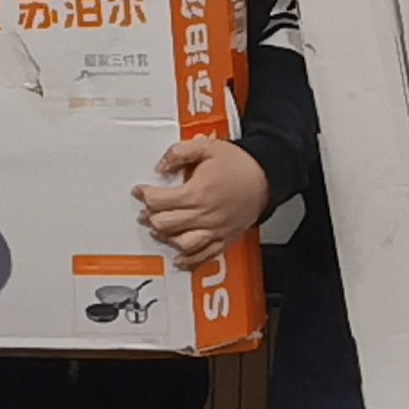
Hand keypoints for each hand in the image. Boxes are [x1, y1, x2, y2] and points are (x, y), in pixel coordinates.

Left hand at [135, 135, 271, 266]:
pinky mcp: (226, 237)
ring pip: (182, 243)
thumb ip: (179, 153)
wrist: (268, 176)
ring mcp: (216, 229)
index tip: (141, 191)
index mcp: (197, 193)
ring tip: (158, 230)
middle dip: (150, 216)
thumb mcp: (206, 147)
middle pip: (165, 224)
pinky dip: (190, 260)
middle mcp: (205, 214)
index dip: (144, 195)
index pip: (158, 201)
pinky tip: (179, 259)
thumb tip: (161, 166)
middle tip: (146, 211)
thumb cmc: (239, 164)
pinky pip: (205, 255)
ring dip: (166, 238)